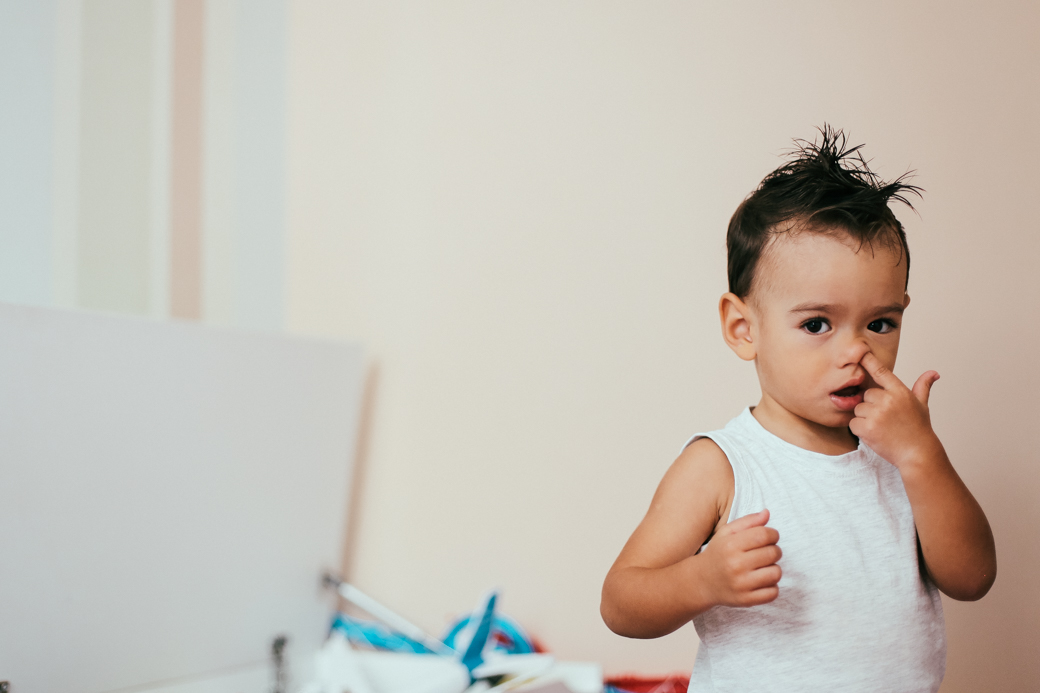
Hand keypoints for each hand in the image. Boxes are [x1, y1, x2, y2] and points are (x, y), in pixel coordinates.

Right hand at [699, 509, 781, 607]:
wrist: (702, 581)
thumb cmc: (718, 553)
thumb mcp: (727, 533)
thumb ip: (748, 521)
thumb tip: (767, 513)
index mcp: (731, 545)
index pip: (765, 534)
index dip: (773, 534)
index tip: (769, 537)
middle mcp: (736, 564)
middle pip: (773, 553)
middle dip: (774, 550)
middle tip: (765, 552)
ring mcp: (741, 584)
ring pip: (776, 573)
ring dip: (774, 568)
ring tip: (763, 567)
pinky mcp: (746, 600)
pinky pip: (773, 592)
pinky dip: (771, 586)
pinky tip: (761, 581)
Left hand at [850, 352, 941, 468]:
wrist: (917, 454)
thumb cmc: (919, 429)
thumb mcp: (922, 405)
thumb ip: (922, 387)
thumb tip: (933, 373)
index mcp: (900, 392)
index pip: (881, 372)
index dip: (869, 361)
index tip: (860, 351)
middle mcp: (888, 400)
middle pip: (866, 395)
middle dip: (872, 406)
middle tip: (886, 418)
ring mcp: (877, 414)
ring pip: (859, 409)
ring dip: (865, 418)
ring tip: (882, 427)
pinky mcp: (867, 427)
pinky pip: (853, 423)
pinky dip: (860, 429)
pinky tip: (874, 434)